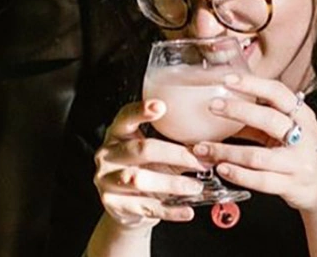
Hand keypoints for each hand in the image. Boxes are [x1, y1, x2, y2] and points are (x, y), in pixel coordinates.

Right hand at [93, 99, 206, 227]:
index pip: (126, 117)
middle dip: (174, 155)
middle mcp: (108, 155)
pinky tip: (186, 210)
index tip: (161, 106)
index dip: (141, 111)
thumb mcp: (155, 154)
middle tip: (200, 161)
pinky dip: (169, 210)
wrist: (127, 206)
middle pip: (140, 149)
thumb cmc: (145, 170)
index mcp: (118, 134)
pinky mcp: (114, 204)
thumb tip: (209, 149)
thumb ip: (175, 147)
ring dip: (172, 184)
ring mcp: (106, 180)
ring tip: (195, 187)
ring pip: (139, 179)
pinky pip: (145, 207)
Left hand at [193, 73, 316, 210]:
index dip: (253, 84)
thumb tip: (222, 105)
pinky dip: (238, 174)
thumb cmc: (298, 151)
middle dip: (237, 111)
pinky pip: (260, 180)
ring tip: (203, 148)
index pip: (278, 93)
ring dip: (227, 151)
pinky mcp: (291, 185)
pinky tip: (221, 168)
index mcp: (302, 115)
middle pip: (269, 119)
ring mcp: (298, 162)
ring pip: (258, 155)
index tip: (228, 79)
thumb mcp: (286, 129)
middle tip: (212, 106)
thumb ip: (259, 118)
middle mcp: (304, 136)